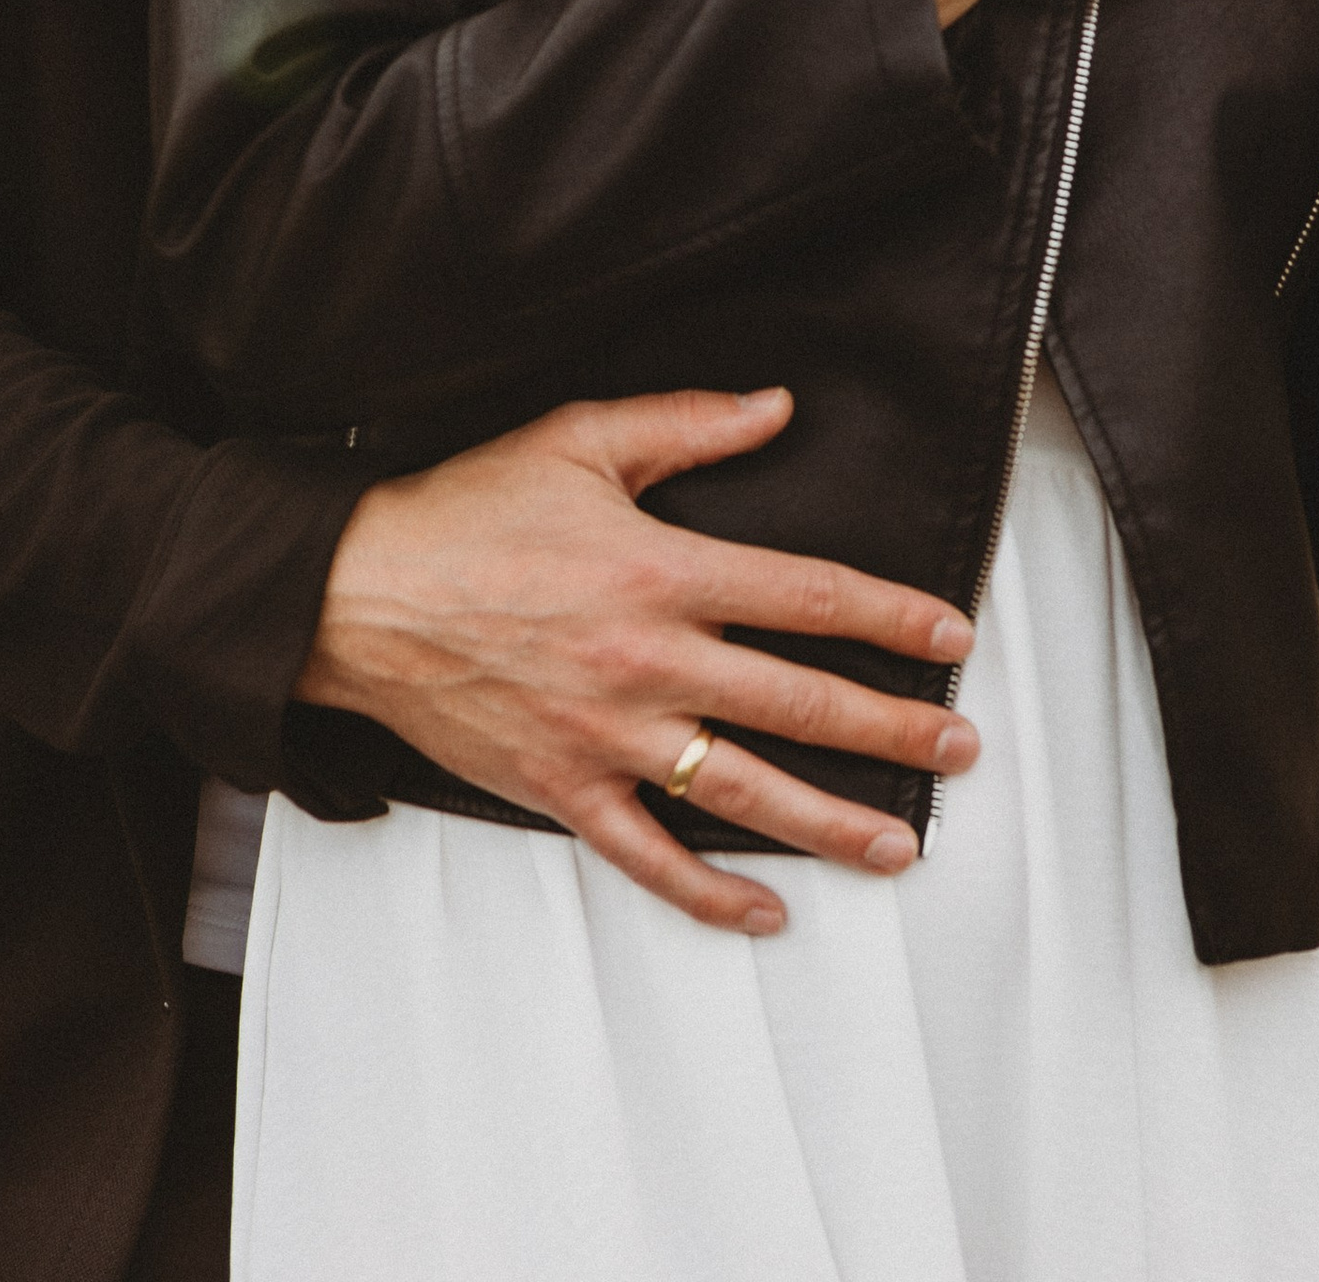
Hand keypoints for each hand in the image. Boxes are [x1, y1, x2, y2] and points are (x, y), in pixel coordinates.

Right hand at [297, 384, 979, 935]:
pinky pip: (650, 856)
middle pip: (798, 702)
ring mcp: (608, 736)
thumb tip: (776, 407)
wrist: (357, 594)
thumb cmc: (465, 510)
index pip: (806, 596)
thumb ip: (687, 423)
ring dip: (832, 823)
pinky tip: (767, 912)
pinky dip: (711, 893)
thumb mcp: (579, 438)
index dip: (888, 616)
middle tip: (960, 747)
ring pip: (744, 792)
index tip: (949, 637)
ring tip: (901, 843)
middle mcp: (649, 661)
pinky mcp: (563, 789)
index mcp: (660, 570)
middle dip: (892, 727)